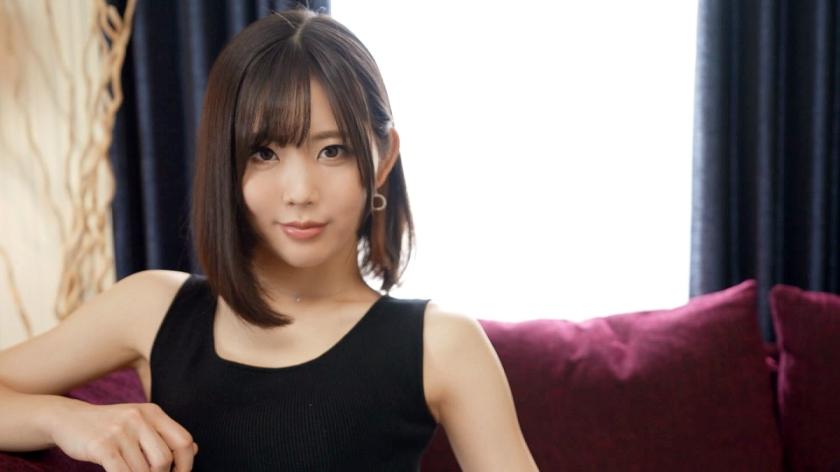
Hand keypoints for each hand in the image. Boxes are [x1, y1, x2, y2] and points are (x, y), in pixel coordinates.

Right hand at [48, 401, 196, 471]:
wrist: (69, 419)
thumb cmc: (110, 427)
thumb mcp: (140, 423)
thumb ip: (165, 435)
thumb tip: (194, 449)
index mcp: (153, 412)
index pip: (183, 441)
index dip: (186, 464)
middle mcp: (138, 418)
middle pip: (164, 459)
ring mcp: (119, 431)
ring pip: (142, 470)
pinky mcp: (101, 445)